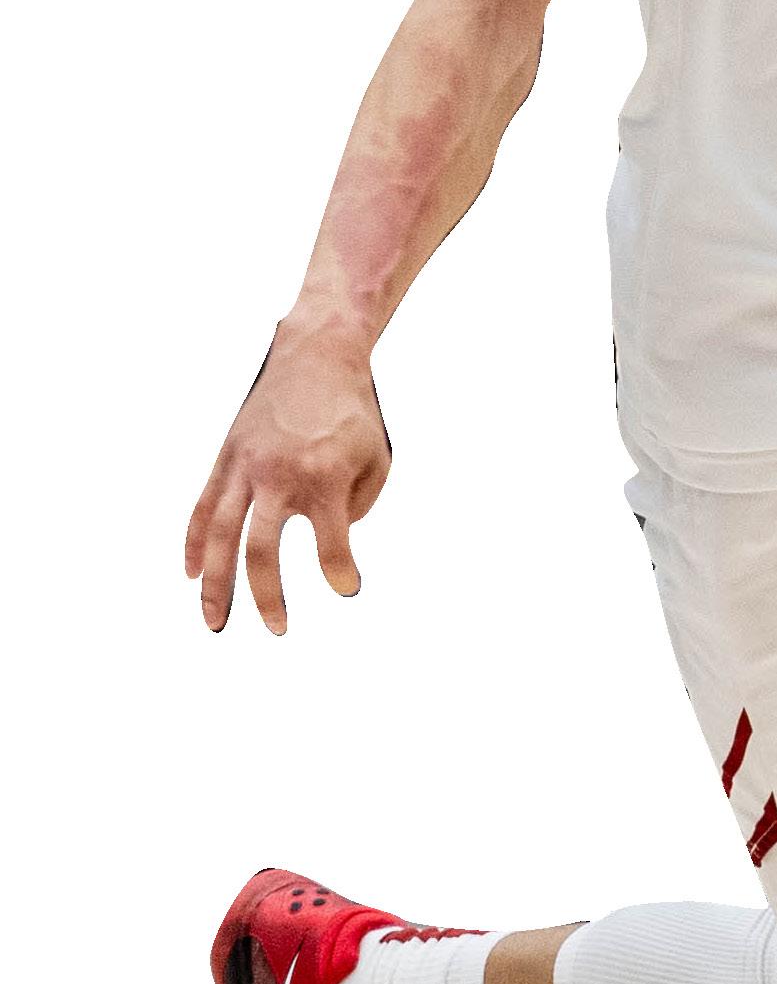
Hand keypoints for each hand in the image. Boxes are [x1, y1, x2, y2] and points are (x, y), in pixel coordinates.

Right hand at [184, 318, 392, 633]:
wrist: (316, 355)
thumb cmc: (353, 412)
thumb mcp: (376, 458)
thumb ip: (359, 507)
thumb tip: (334, 539)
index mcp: (324, 479)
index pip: (332, 546)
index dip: (341, 573)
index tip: (348, 588)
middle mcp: (279, 477)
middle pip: (262, 552)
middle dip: (268, 597)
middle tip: (279, 629)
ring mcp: (246, 468)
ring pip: (219, 537)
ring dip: (215, 584)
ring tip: (215, 622)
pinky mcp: (226, 458)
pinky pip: (201, 508)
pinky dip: (193, 544)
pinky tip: (192, 574)